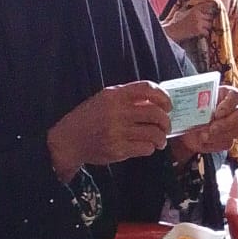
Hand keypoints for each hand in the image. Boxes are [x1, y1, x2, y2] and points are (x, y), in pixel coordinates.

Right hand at [47, 82, 170, 181]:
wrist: (69, 140)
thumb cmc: (90, 117)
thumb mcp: (105, 99)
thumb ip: (127, 97)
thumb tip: (157, 102)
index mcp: (115, 95)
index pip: (147, 89)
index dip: (163, 97)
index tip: (168, 106)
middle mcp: (117, 111)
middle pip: (155, 114)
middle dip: (166, 122)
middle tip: (166, 127)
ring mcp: (117, 131)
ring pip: (153, 133)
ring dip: (161, 138)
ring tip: (160, 141)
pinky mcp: (117, 149)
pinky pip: (145, 148)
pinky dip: (150, 148)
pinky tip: (146, 147)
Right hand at [162, 0, 213, 44]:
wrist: (172, 31)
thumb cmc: (175, 22)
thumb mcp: (181, 11)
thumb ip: (188, 7)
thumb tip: (190, 4)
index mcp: (195, 9)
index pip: (209, 5)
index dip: (212, 8)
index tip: (215, 10)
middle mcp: (198, 14)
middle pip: (211, 16)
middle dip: (209, 20)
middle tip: (205, 23)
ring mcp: (199, 22)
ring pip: (210, 25)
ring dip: (207, 28)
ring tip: (201, 29)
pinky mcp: (198, 30)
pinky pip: (207, 32)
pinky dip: (205, 34)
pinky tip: (200, 34)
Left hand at [172, 86, 237, 158]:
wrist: (185, 126)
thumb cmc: (190, 109)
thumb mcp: (192, 101)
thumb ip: (197, 100)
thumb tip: (190, 103)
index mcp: (226, 95)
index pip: (236, 96)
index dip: (229, 104)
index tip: (217, 112)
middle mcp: (234, 109)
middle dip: (228, 123)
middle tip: (212, 128)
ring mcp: (234, 126)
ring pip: (237, 131)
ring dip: (219, 135)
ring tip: (203, 136)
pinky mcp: (228, 139)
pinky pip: (228, 143)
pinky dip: (214, 143)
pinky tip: (203, 140)